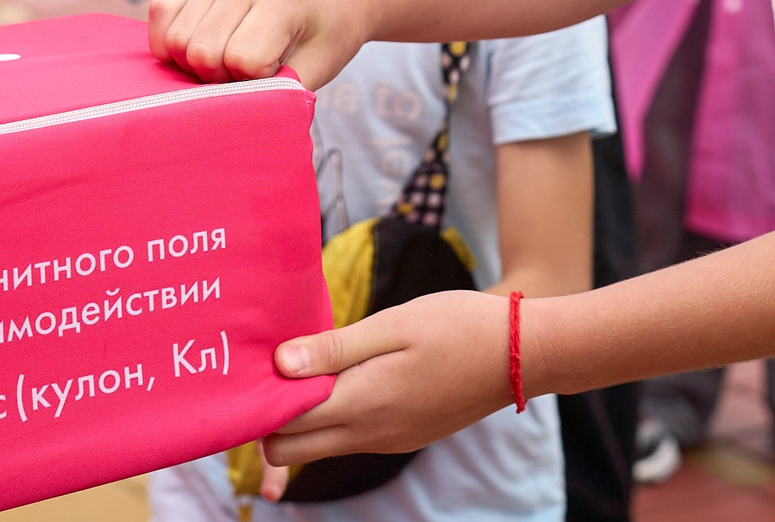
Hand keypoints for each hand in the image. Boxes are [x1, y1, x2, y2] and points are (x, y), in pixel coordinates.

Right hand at [147, 0, 365, 87]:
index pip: (242, 60)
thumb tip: (232, 120)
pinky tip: (196, 51)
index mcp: (279, 1)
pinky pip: (160, 14)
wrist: (328, 1)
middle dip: (221, 77)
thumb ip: (277, 95)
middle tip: (247, 74)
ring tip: (226, 62)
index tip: (277, 73)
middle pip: (201, 53)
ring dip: (195, 64)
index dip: (257, 81)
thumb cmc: (323, 40)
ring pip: (175, 41)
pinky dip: (169, 42)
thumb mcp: (315, 72)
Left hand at [262, 291, 514, 466]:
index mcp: (363, 404)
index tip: (253, 369)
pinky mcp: (404, 437)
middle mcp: (370, 434)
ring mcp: (388, 441)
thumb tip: (280, 363)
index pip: (284, 430)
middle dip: (273, 421)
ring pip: (321, 447)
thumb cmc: (457, 326)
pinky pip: (351, 438)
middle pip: (293, 451)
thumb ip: (336, 348)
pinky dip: (334, 418)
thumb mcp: (394, 323)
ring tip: (307, 366)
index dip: (260, 404)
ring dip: (304, 418)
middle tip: (274, 371)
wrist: (520, 354)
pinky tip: (342, 378)